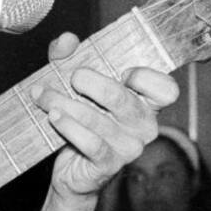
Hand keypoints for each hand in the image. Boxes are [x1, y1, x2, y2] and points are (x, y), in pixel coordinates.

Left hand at [32, 33, 178, 201]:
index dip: (145, 77)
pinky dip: (69, 127)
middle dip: (91, 83)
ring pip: (98, 120)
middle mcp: (144, 126)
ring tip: (43, 96)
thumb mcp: (75, 83)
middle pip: (123, 99)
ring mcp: (129, 148)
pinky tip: (54, 116)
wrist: (71, 169)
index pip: (166, 90)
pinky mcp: (109, 165)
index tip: (120, 71)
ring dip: (65, 103)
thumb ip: (70, 56)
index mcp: (146, 103)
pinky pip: (91, 143)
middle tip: (73, 77)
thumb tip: (66, 40)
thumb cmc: (81, 118)